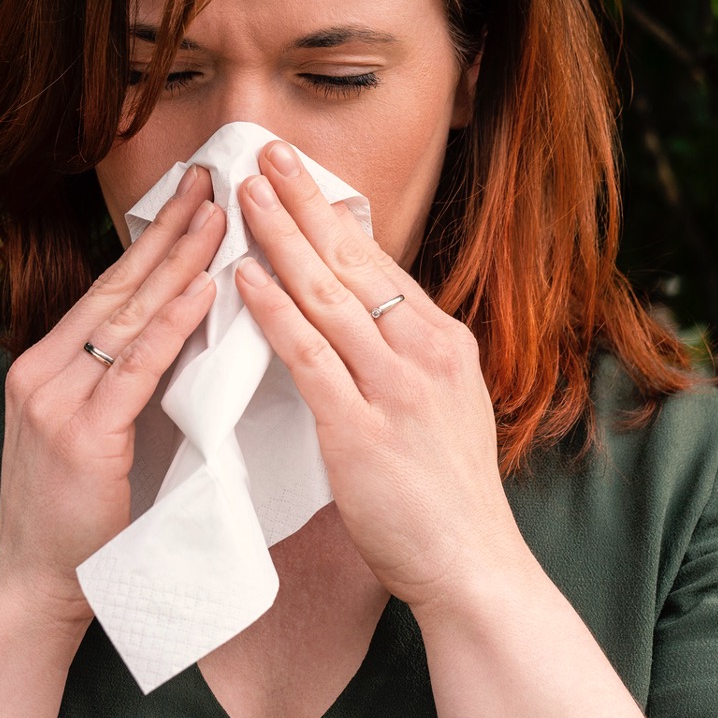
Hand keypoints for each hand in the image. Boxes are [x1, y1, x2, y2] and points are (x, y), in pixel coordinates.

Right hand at [0, 163, 227, 630]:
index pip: (107, 288)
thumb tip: (186, 331)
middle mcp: (43, 370)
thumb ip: (122, 383)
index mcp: (44, 364)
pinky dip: (174, 323)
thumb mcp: (94, 433)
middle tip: (211, 180)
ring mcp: (57, 400)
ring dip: (179, 260)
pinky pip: (137, 366)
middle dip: (168, 229)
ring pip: (128, 314)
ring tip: (220, 214)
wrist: (37, 588)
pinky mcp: (81, 434)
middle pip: (117, 285)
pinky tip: (204, 288)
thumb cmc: (77, 517)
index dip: (151, 239)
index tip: (191, 195)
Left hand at [233, 139, 533, 616]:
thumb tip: (365, 316)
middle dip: (304, 203)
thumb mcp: (444, 404)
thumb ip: (407, 359)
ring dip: (281, 241)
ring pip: (328, 298)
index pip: (380, 264)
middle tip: (265, 153)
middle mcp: (425, 353)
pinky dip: (275, 312)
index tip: (298, 177)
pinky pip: (309, 357)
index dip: (332, 216)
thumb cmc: (448, 494)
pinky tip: (245, 279)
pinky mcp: (361, 431)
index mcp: (445, 342)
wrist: (472, 564)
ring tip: (245, 197)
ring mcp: (396, 390)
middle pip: (354, 263)